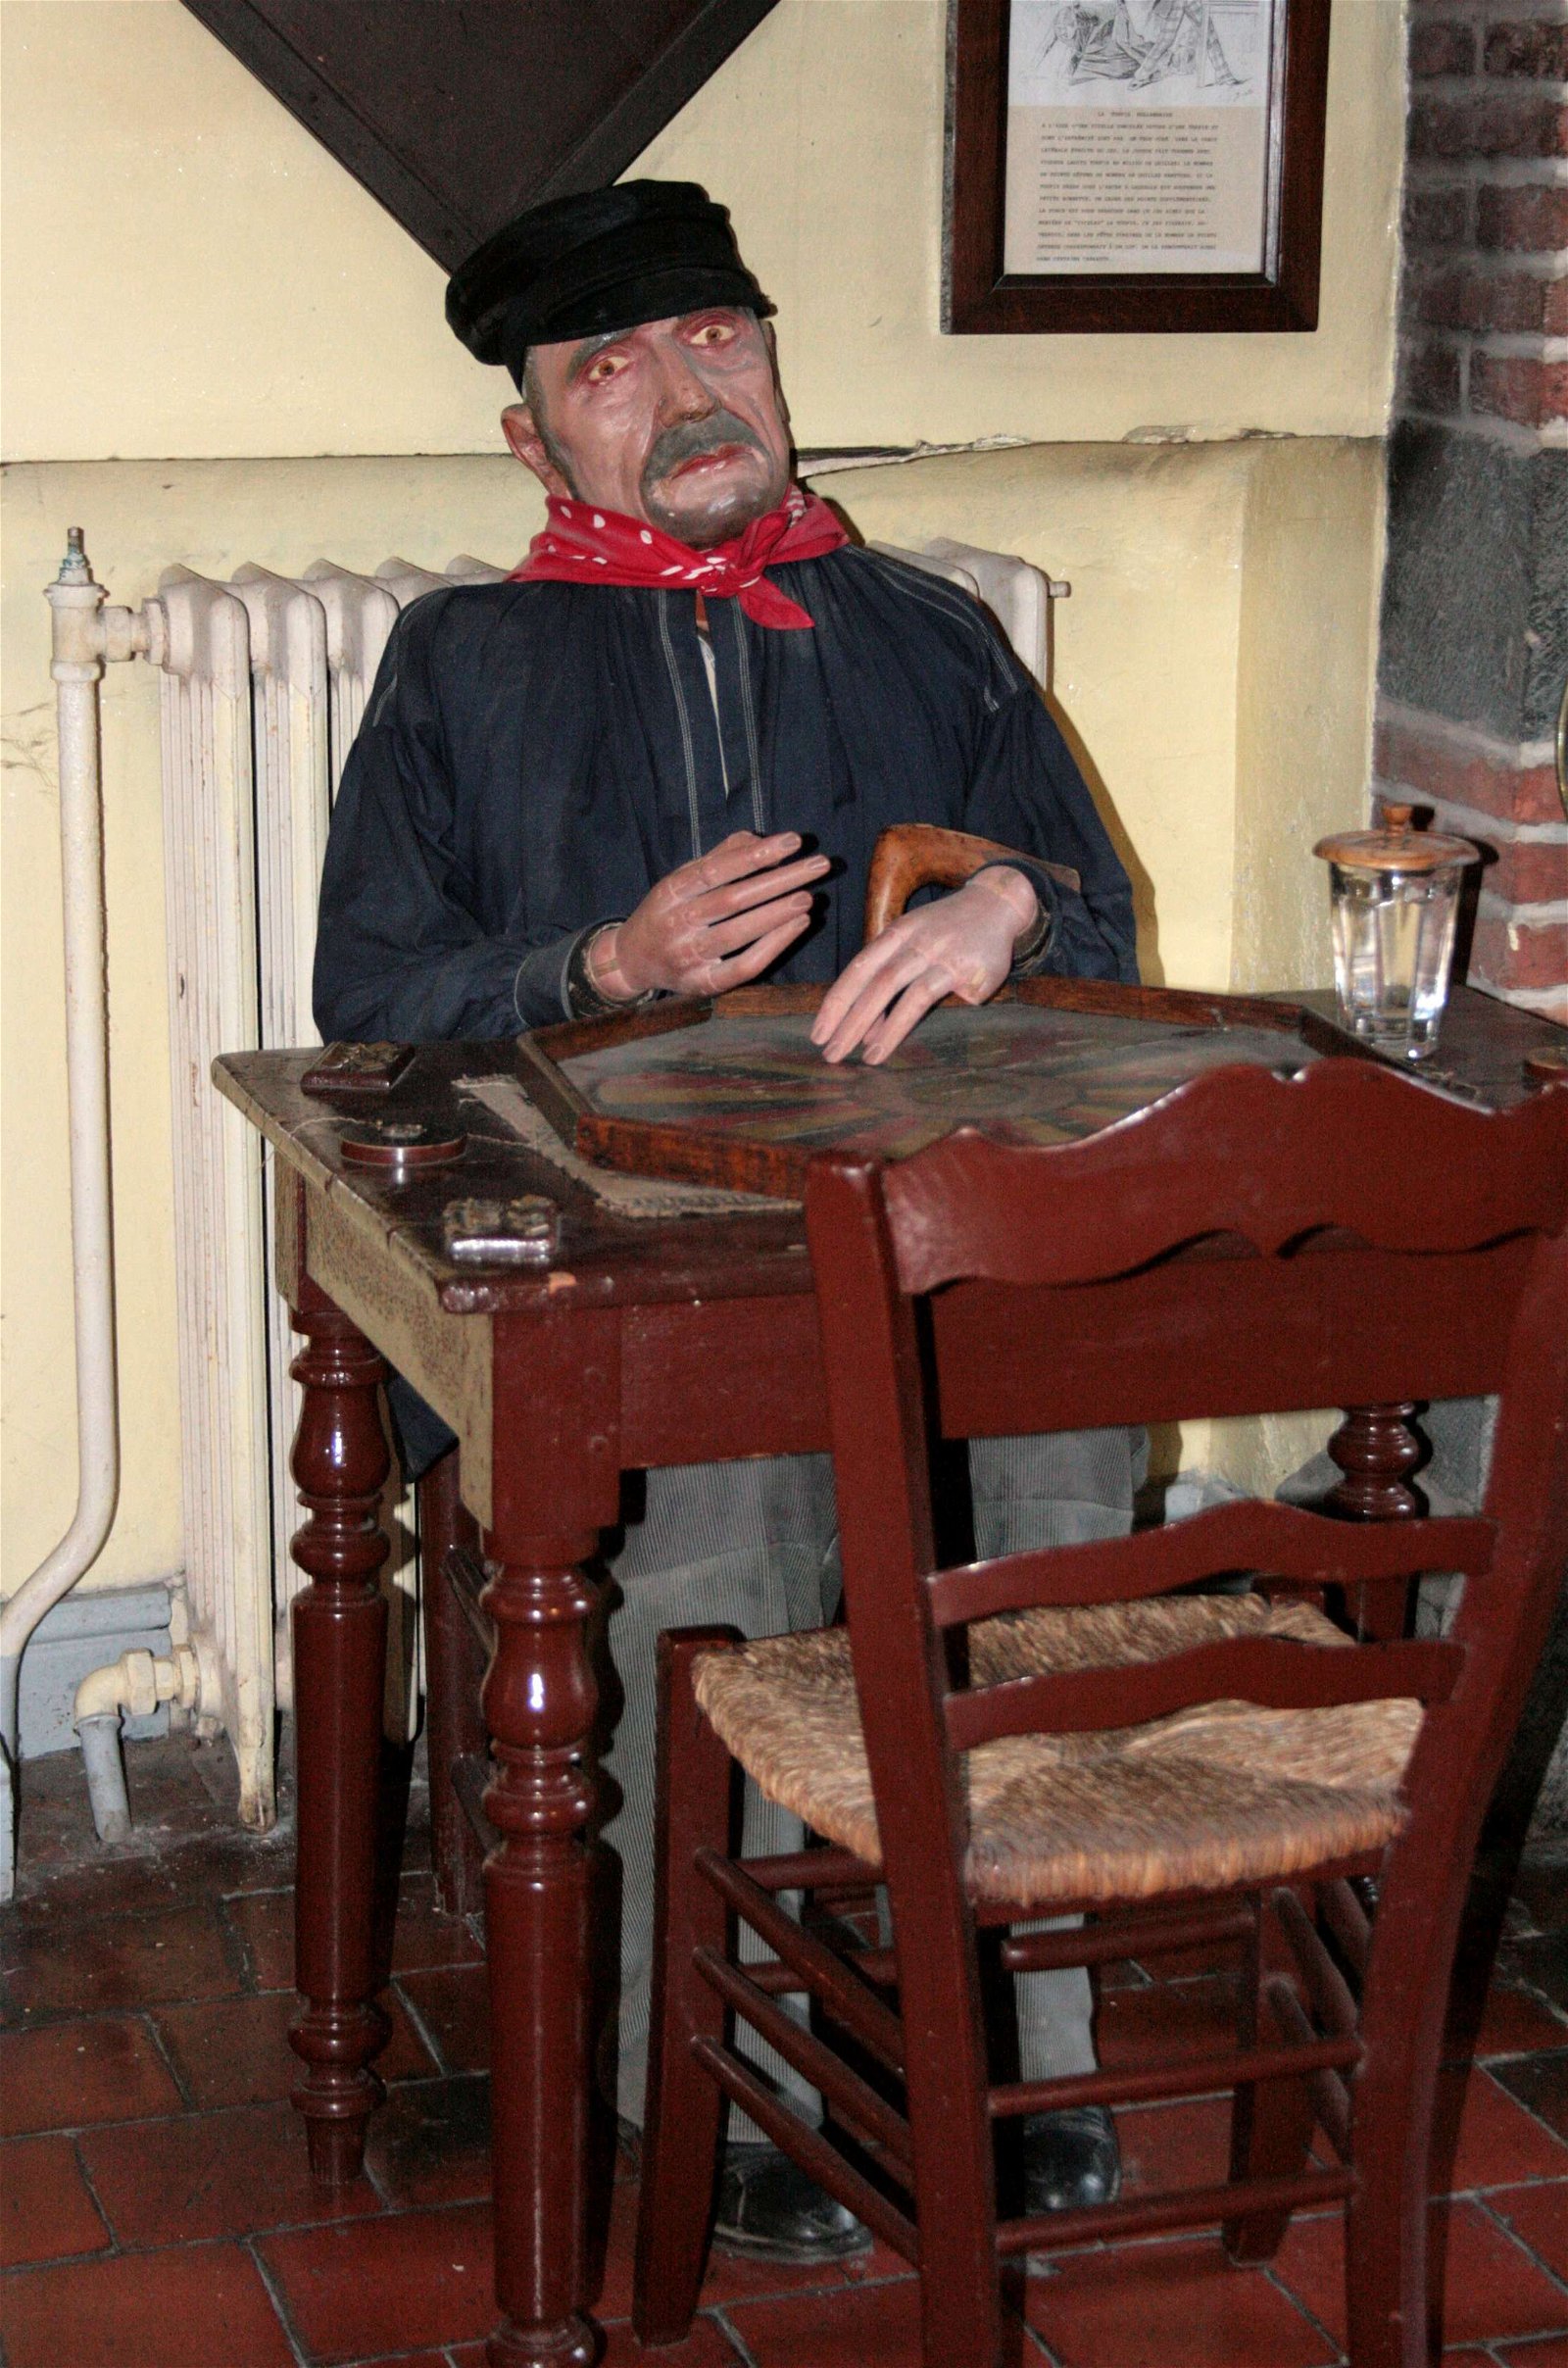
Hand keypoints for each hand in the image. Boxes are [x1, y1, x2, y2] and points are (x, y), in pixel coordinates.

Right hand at [588, 830, 829, 1001]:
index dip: (756, 854)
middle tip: (818, 866)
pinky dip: (773, 946)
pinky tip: (798, 926)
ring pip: (738, 933)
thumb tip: (760, 840)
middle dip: (780, 880)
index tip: (793, 841)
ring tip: (809, 896)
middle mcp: (676, 923)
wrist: (632, 961)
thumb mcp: (682, 879)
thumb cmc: (667, 912)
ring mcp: (688, 957)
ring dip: (777, 914)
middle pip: (733, 899)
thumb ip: (720, 858)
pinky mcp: (702, 983)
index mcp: (671, 891)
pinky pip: (743, 967)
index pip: (717, 869)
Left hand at [809, 866, 1039, 1065]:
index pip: (858, 968)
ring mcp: (943, 953)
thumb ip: (889, 977)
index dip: (836, 1001)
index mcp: (897, 933)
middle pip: (875, 981)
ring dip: (881, 1027)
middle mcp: (916, 941)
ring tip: (865, 1058)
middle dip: (849, 1020)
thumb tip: (867, 1031)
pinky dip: (910, 1021)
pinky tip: (896, 1042)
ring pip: (904, 992)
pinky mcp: (968, 969)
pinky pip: (937, 997)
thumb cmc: (947, 930)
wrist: (997, 904)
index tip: (818, 1032)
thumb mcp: (913, 941)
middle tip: (830, 1052)